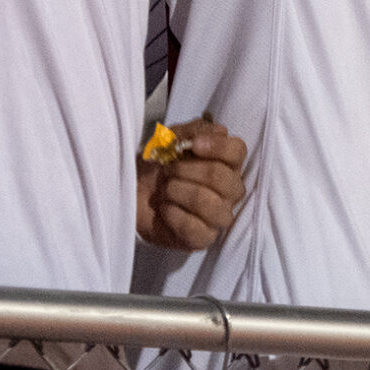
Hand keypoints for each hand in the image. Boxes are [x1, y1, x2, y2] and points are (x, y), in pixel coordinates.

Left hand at [137, 117, 249, 249]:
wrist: (130, 192)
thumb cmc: (156, 165)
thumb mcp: (170, 139)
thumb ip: (193, 130)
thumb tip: (219, 131)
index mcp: (226, 163)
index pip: (238, 152)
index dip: (218, 147)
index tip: (192, 145)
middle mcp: (229, 190)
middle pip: (225, 179)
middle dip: (189, 171)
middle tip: (168, 170)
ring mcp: (218, 216)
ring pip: (212, 205)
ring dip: (180, 192)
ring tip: (165, 190)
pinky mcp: (203, 238)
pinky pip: (196, 228)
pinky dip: (174, 215)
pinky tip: (165, 209)